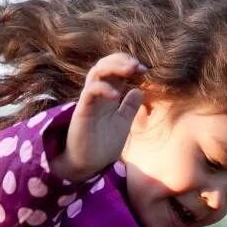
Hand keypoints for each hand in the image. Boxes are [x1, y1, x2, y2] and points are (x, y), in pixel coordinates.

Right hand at [50, 52, 146, 182]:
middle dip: (122, 60)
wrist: (88, 166)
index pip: (115, 70)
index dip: (129, 65)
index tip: (144, 70)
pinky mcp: (82, 110)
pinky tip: (117, 96)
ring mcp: (89, 101)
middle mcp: (98, 95)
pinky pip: (90, 91)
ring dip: (114, 66)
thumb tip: (139, 90)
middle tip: (137, 66)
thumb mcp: (122, 124)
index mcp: (108, 96)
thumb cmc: (103, 147)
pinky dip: (104, 88)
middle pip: (105, 65)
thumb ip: (130, 107)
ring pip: (96, 72)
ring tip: (130, 71)